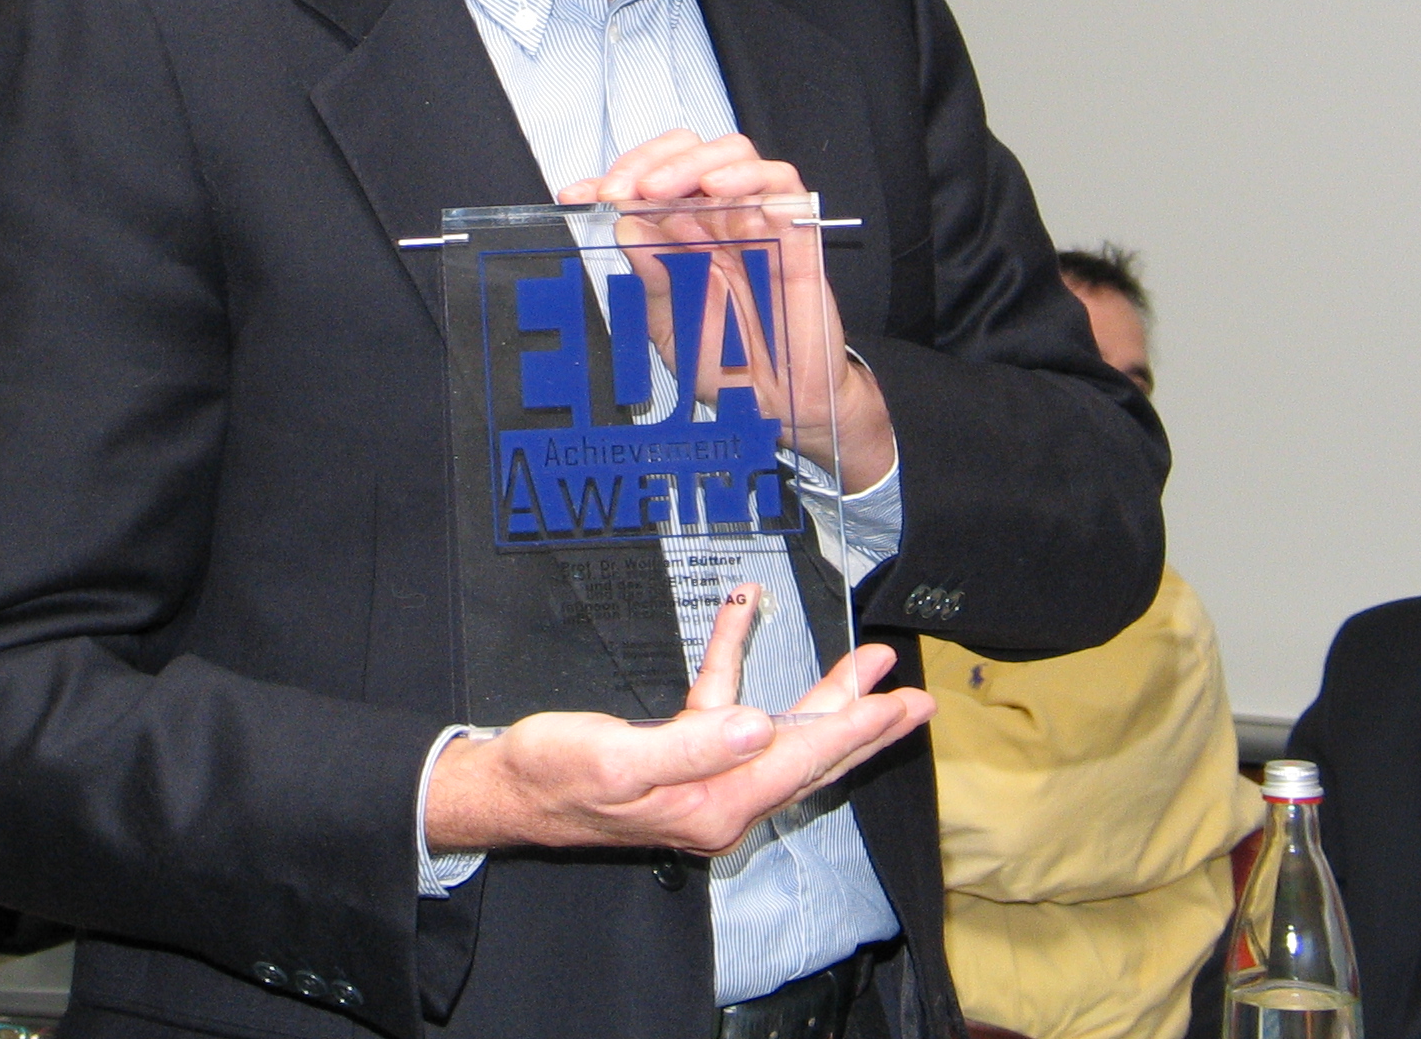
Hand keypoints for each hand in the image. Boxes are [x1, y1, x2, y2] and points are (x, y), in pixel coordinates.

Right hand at [424, 586, 933, 856]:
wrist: (509, 787)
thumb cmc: (555, 776)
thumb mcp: (617, 761)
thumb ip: (693, 747)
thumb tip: (760, 726)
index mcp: (715, 803)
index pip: (802, 759)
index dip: (854, 727)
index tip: (899, 703)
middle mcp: (721, 799)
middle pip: (808, 754)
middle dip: (860, 720)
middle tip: (911, 694)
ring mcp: (705, 781)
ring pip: (780, 732)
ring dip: (818, 694)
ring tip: (862, 664)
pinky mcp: (682, 758)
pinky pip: (723, 706)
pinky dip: (733, 661)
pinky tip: (741, 616)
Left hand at [558, 131, 892, 487]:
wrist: (776, 406)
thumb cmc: (726, 367)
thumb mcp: (669, 324)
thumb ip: (651, 277)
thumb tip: (626, 227)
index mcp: (680, 237)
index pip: (643, 187)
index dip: (608, 181)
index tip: (576, 195)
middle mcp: (715, 221)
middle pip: (684, 154)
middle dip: (644, 163)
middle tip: (616, 190)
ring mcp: (755, 221)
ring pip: (730, 153)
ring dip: (687, 161)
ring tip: (656, 188)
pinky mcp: (796, 231)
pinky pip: (781, 181)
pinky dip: (746, 172)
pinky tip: (715, 185)